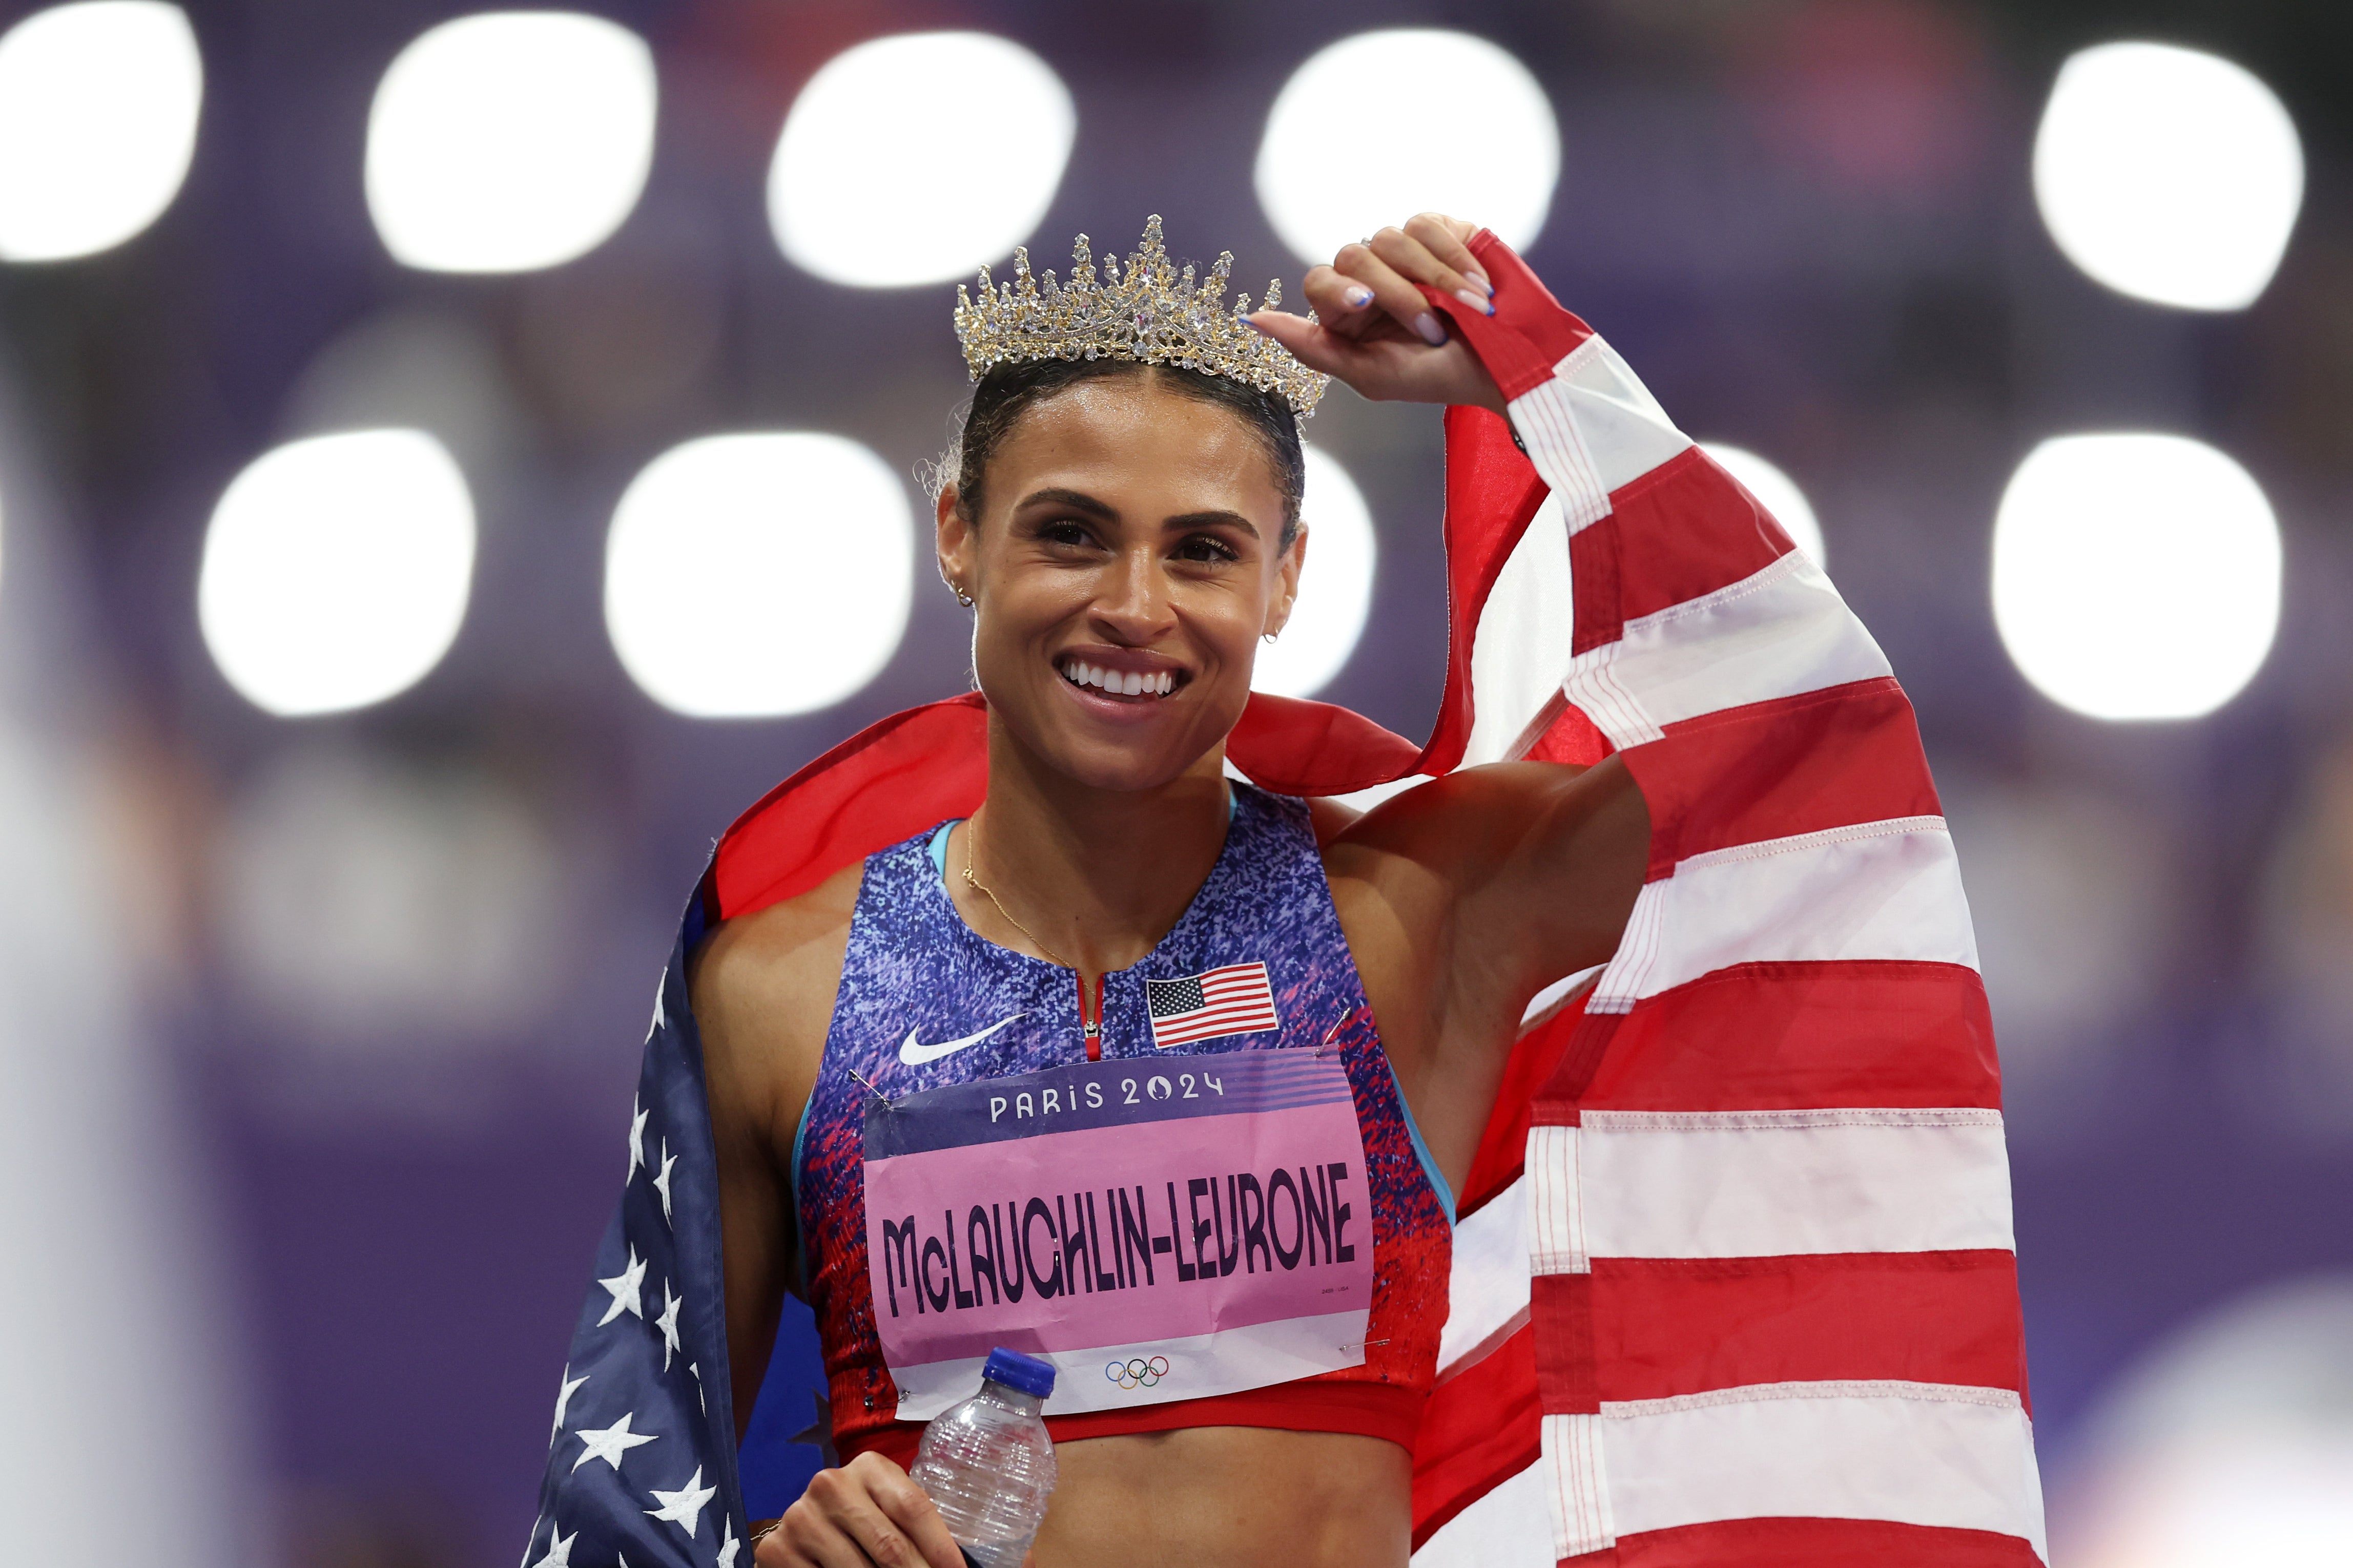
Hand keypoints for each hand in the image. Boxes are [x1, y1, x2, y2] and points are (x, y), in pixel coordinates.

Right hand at [756, 1452, 964, 1567]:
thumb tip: (955, 1566)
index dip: (940, 1548)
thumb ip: (913, 1527)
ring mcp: (801, 1517)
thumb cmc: (863, 1516)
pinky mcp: (778, 1549)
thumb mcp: (888, 1508)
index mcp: (869, 1467)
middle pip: (889, 1546)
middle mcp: (831, 1484)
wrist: (806, 1524)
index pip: (913, 1509)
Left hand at [1247, 213, 1504, 412]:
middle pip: (1354, 255)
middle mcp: (1370, 276)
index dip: (1337, 289)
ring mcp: (1404, 251)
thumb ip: (1312, 348)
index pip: (1318, 281)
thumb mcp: (1371, 376)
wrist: (1503, 365)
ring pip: (1392, 236)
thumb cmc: (1436, 378)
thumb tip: (1252, 320)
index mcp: (1345, 313)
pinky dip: (1454, 256)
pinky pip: (1429, 224)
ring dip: (1433, 278)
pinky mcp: (1441, 230)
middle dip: (1397, 294)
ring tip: (1466, 310)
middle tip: (1432, 329)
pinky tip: (1476, 287)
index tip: (1365, 305)